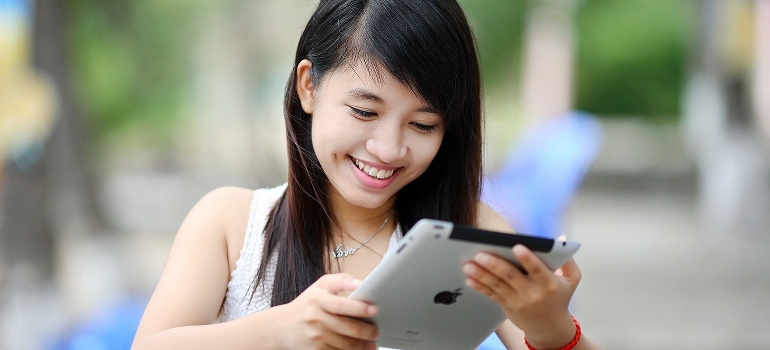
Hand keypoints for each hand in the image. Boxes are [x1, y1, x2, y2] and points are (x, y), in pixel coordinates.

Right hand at [274, 273, 378, 349]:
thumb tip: (360, 283)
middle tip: (376, 331)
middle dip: (367, 331)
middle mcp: (316, 319)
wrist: (282, 327)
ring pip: (346, 344)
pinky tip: (359, 349)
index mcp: (318, 300)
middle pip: (347, 328)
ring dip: (362, 345)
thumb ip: (341, 281)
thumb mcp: (320, 286)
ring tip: (371, 343)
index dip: (359, 308)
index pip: (340, 305)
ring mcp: (315, 337)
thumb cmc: (306, 304)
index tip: (374, 310)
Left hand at [463, 245, 580, 348]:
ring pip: (497, 285)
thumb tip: (560, 237)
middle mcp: (533, 293)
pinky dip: (480, 286)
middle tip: (480, 254)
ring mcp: (518, 301)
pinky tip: (469, 278)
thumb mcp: (572, 279)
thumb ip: (568, 258)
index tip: (516, 246)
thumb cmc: (559, 296)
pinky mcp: (507, 306)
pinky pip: (491, 295)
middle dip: (494, 264)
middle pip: (511, 276)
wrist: (550, 327)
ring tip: (468, 264)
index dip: (527, 259)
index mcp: (549, 283)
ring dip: (481, 275)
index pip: (537, 269)